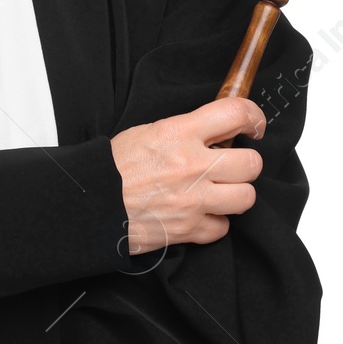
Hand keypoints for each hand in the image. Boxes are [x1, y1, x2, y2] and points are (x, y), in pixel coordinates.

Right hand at [109, 96, 265, 254]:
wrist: (89, 204)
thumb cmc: (111, 168)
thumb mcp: (147, 133)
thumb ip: (185, 131)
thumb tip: (214, 133)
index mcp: (180, 133)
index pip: (235, 114)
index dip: (253, 117)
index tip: (253, 125)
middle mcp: (192, 165)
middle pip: (251, 163)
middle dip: (244, 164)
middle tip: (230, 165)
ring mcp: (194, 200)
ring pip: (246, 197)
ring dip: (235, 195)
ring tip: (218, 192)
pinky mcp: (188, 230)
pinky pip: (222, 227)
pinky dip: (214, 223)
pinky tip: (199, 214)